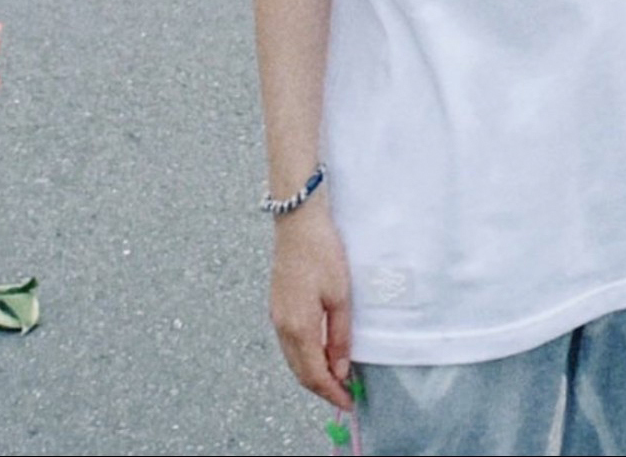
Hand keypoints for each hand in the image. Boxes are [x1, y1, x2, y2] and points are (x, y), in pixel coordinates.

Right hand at [269, 205, 356, 412]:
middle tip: (345, 395)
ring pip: (293, 360)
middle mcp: (282, 327)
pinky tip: (320, 352)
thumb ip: (340, 336)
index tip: (349, 403)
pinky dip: (305, 357)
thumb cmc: (323, 253)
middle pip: (300, 372)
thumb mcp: (340, 295)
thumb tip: (340, 370)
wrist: (298, 221)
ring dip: (313, 373)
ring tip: (337, 377)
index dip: (331, 393)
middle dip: (322, 388)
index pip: (314, 375)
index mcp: (299, 327)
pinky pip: (289, 344)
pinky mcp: (277, 306)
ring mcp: (276, 317)